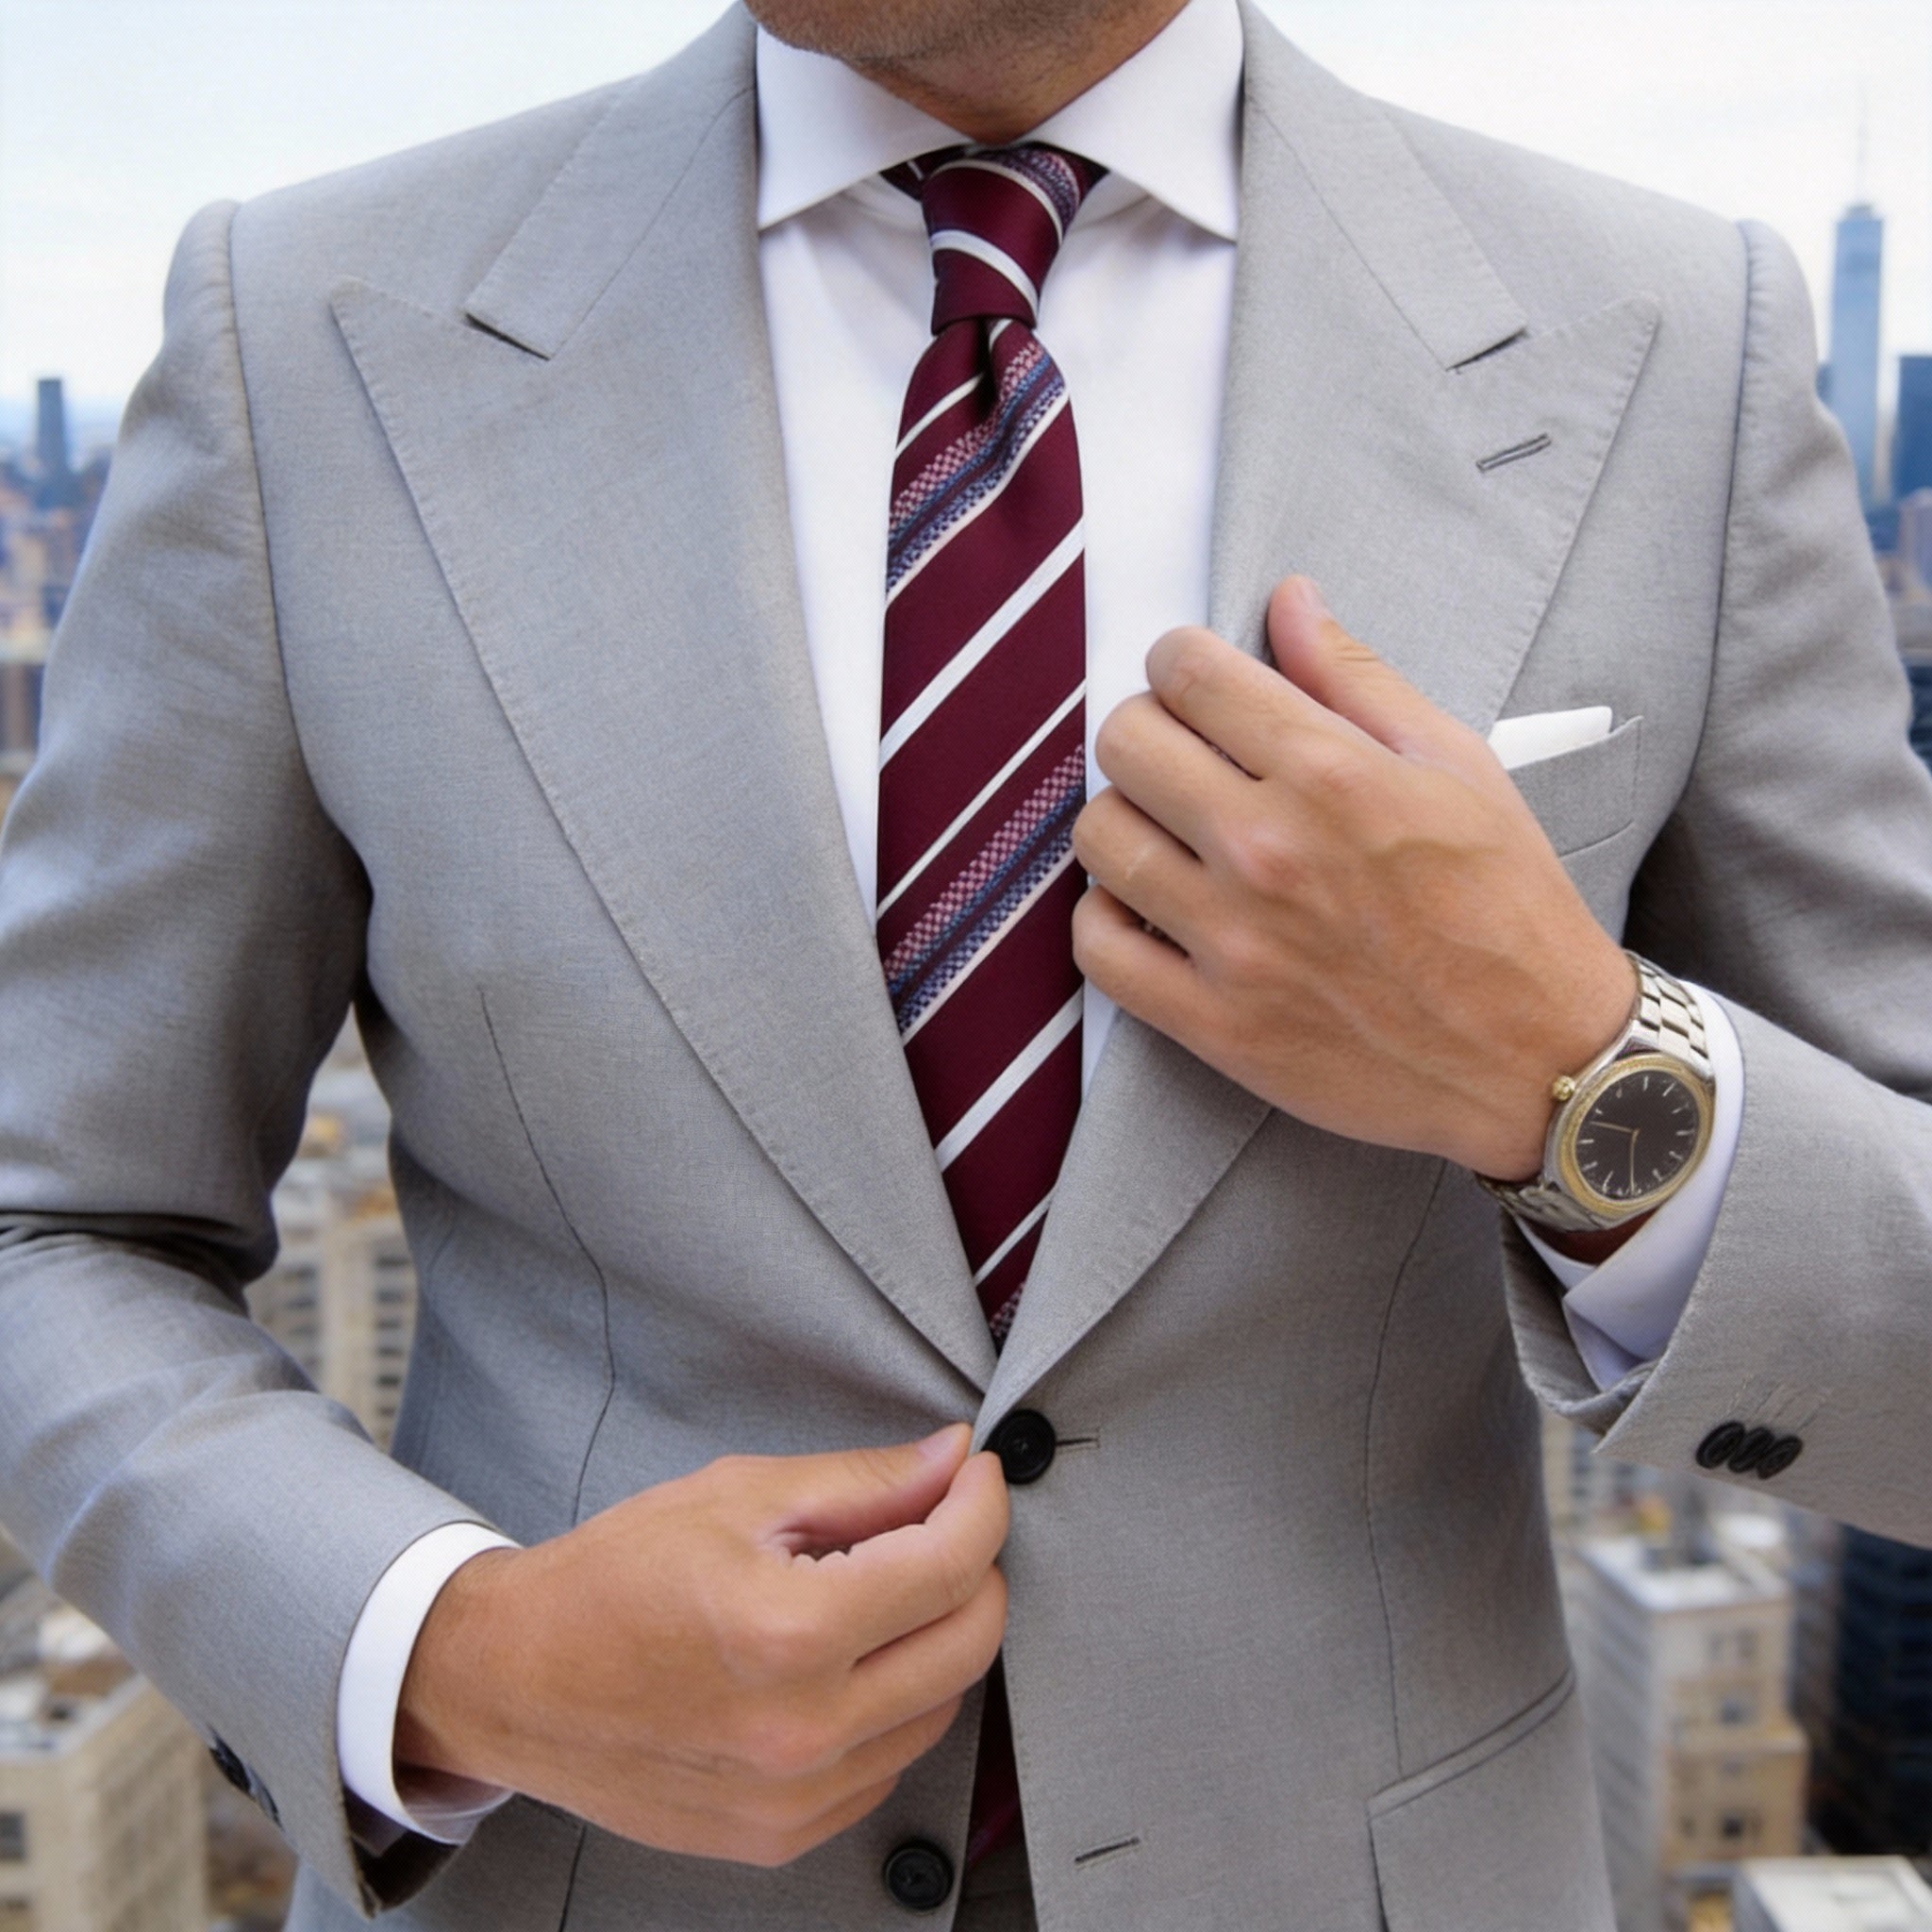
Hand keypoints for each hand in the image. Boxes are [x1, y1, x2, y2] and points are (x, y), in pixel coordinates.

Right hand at [394, 1425, 1007, 1866]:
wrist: (515, 1681)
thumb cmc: (612, 1579)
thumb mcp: (737, 1496)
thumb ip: (862, 1482)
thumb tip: (951, 1462)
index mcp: (789, 1632)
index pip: (949, 1565)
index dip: (981, 1504)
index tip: (976, 1476)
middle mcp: (802, 1729)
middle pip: (969, 1643)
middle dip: (973, 1568)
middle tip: (940, 1522)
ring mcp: (794, 1797)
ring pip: (942, 1708)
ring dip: (936, 1638)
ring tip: (879, 1591)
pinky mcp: (782, 1834)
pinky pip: (889, 1764)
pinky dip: (894, 1704)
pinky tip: (846, 1661)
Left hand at [1070, 577, 1633, 1181]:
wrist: (1539, 1059)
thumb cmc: (1508, 907)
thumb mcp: (1457, 766)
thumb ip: (1357, 678)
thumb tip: (1288, 600)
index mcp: (1330, 774)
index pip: (1188, 673)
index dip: (1180, 661)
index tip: (1196, 682)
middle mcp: (1268, 850)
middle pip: (1126, 743)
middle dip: (1147, 730)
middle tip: (1183, 755)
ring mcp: (1233, 941)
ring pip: (1100, 837)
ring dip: (1124, 819)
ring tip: (1169, 833)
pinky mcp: (1213, 1023)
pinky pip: (1099, 949)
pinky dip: (1108, 919)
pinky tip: (1151, 908)